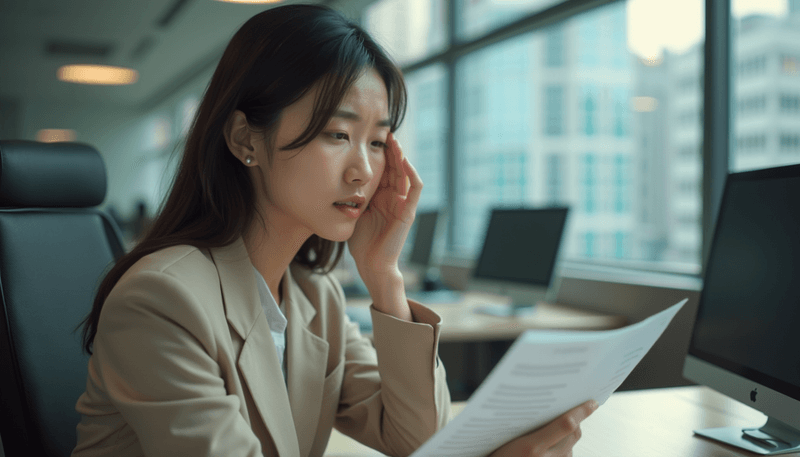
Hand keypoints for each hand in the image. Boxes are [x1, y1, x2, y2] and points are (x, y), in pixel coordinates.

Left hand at [347, 132, 421, 278]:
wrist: (371, 264)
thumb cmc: (361, 242)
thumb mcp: (353, 211)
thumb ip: (352, 195)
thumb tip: (334, 177)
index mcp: (382, 196)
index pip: (384, 169)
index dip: (380, 153)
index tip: (371, 136)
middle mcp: (394, 197)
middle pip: (396, 167)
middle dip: (391, 149)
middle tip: (384, 131)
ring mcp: (403, 204)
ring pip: (406, 173)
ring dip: (401, 157)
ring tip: (394, 141)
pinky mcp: (408, 212)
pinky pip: (415, 189)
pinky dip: (411, 174)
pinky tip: (403, 161)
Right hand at [489, 400, 597, 456]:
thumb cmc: (496, 456)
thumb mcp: (504, 437)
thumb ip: (526, 424)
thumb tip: (546, 406)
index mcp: (532, 448)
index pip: (566, 424)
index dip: (581, 411)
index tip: (591, 402)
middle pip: (574, 433)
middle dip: (575, 419)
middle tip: (570, 408)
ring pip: (572, 445)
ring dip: (568, 434)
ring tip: (554, 427)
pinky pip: (567, 455)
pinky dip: (564, 447)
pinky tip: (551, 444)